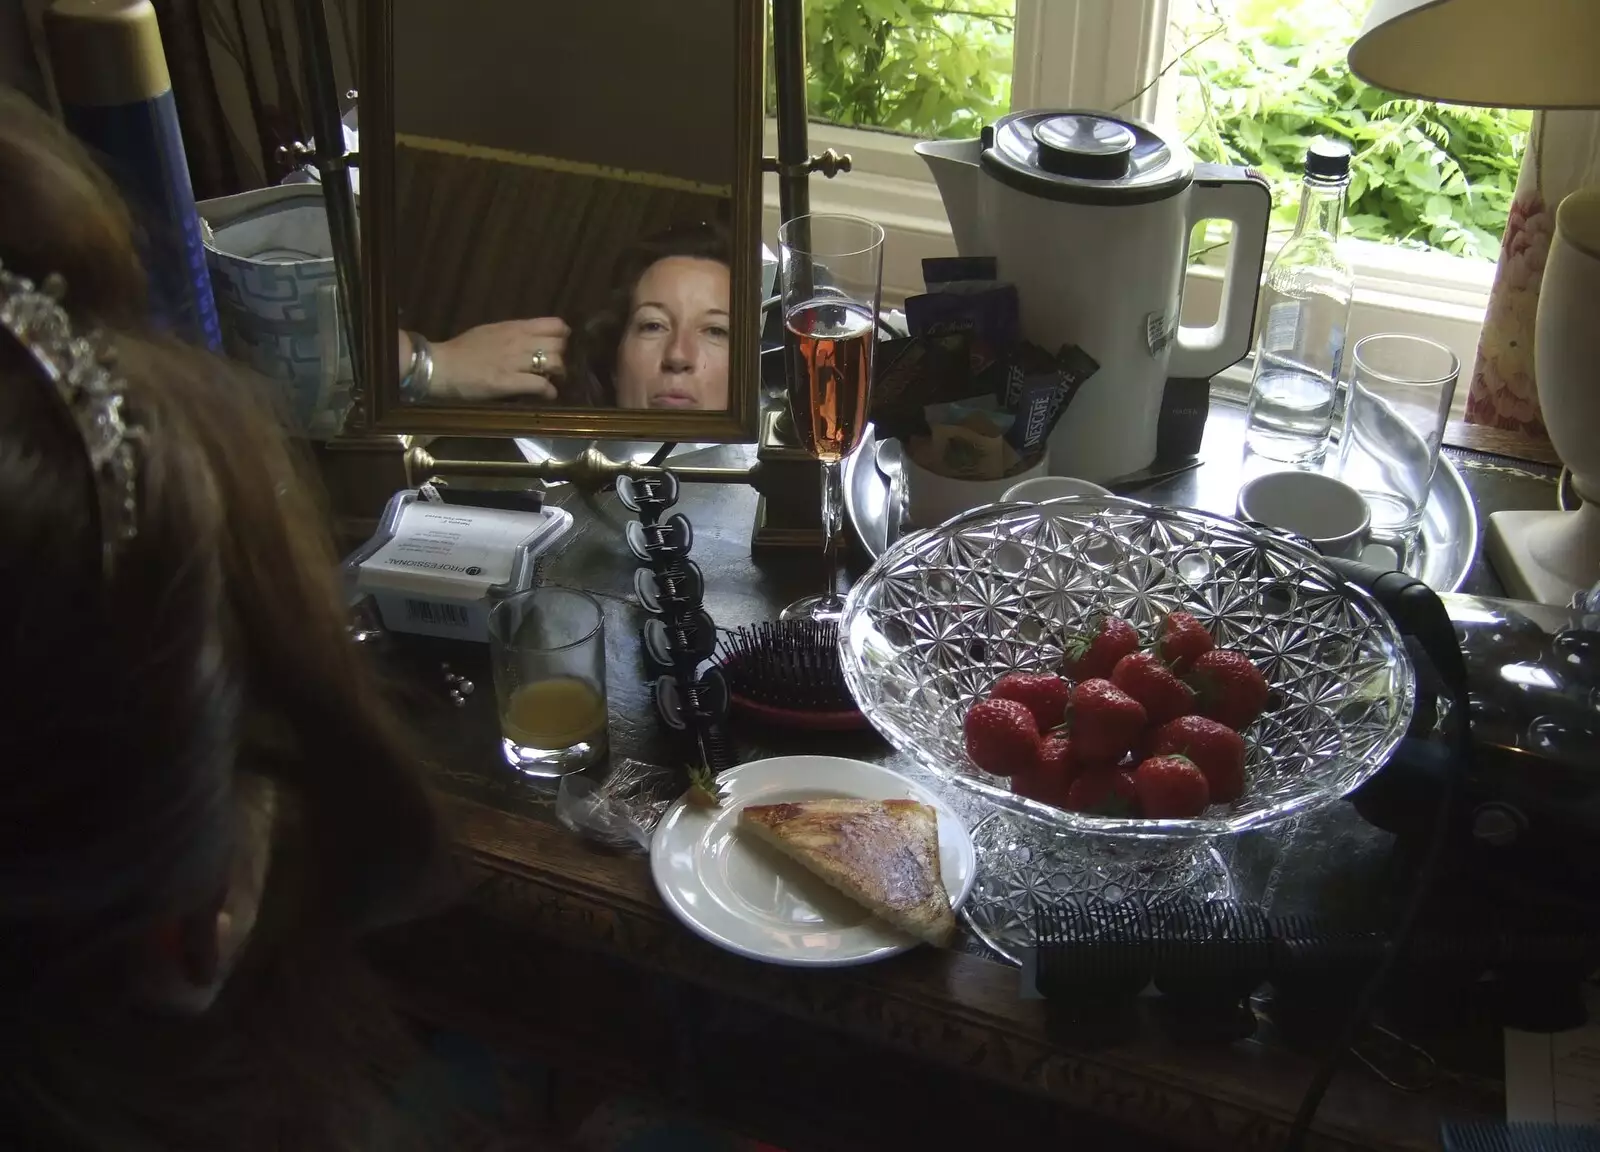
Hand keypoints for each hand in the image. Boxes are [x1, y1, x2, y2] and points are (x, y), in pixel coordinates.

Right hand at [427, 318, 569, 401]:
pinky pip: (540, 385)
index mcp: (513, 327)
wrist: (441, 366)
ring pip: (554, 363)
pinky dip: (549, 391)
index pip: (553, 324)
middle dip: (562, 356)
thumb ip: (512, 334)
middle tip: (556, 367)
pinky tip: (548, 395)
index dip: (562, 335)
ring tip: (552, 380)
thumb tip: (530, 339)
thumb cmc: (462, 351)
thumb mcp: (490, 332)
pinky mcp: (508, 382)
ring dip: (558, 374)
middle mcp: (518, 342)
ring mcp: (514, 362)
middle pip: (558, 344)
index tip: (561, 344)